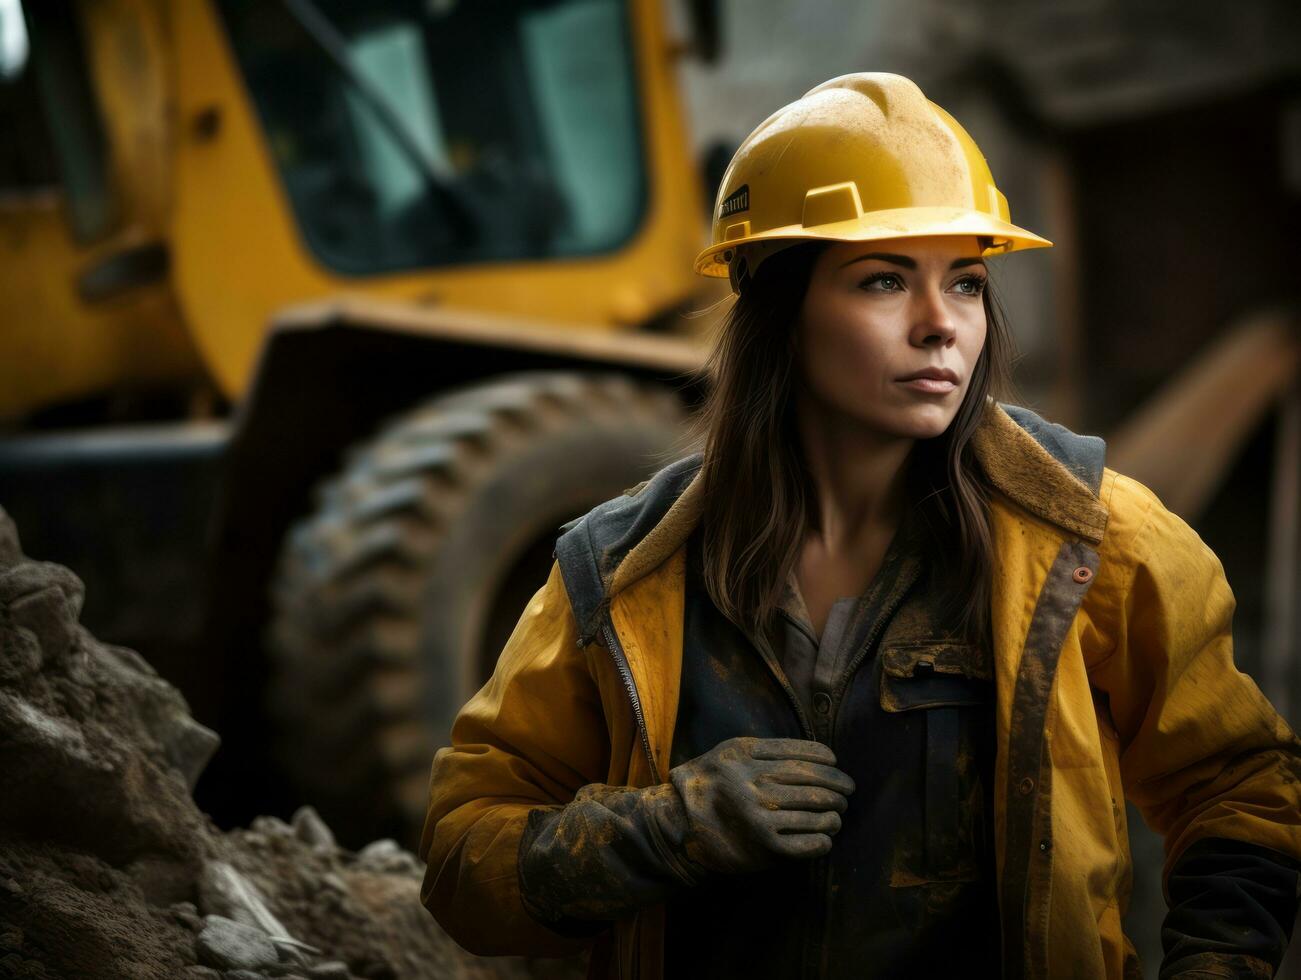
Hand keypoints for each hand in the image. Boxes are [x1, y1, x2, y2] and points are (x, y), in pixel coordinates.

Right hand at [663, 735, 854, 875]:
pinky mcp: (764, 845)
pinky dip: (823, 839)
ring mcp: (760, 815)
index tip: (836, 763)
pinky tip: (826, 837)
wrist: (678, 826)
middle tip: (847, 790)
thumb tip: (813, 754)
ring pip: (815, 811)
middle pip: (813, 781)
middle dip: (837, 785)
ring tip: (838, 814)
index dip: (825, 758)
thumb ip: (762, 750)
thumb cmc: (707, 786)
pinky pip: (806, 842)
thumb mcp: (727, 753)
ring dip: (834, 813)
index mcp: (745, 755)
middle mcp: (754, 782)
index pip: (800, 753)